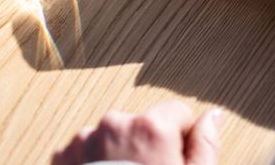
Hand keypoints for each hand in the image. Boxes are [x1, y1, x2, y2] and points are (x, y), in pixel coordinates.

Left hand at [53, 101, 221, 164]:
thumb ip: (204, 145)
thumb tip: (211, 117)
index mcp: (150, 128)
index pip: (176, 113)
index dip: (179, 141)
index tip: (173, 163)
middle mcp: (115, 124)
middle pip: (141, 125)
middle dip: (145, 147)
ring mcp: (85, 140)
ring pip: (111, 137)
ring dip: (117, 155)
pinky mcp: (63, 157)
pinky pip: (84, 151)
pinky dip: (91, 164)